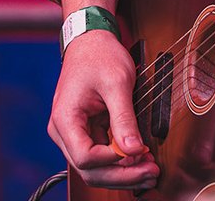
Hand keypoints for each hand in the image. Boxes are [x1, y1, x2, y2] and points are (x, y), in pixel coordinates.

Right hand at [48, 29, 159, 190]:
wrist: (92, 39)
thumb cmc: (100, 55)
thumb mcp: (116, 83)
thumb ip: (124, 118)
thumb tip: (134, 150)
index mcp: (65, 120)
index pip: (85, 158)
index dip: (113, 161)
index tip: (139, 152)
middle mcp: (63, 132)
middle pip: (90, 170)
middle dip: (122, 175)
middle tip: (151, 173)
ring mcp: (74, 133)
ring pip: (96, 167)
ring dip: (123, 172)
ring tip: (150, 170)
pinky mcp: (86, 131)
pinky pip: (101, 154)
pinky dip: (121, 160)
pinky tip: (140, 159)